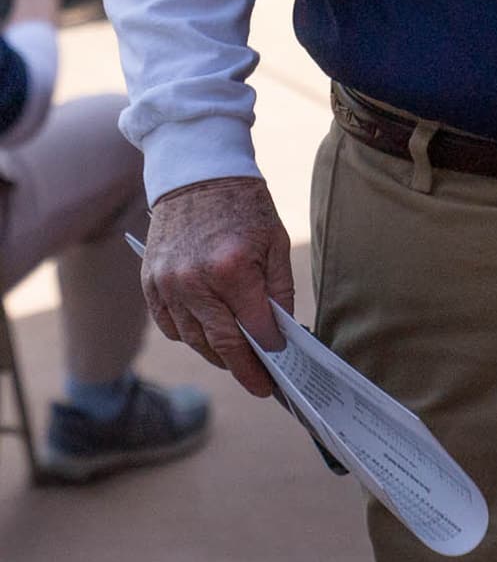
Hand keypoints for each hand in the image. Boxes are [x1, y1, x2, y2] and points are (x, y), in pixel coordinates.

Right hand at [140, 177, 292, 397]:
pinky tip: (208, 338)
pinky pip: (170, 325)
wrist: (197, 175)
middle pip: (221, 342)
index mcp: (231, 269)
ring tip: (239, 363)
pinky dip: (190, 337)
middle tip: (260, 386)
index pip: (253, 328)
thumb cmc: (245, 207)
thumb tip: (283, 333)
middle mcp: (193, 282)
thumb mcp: (275, 242)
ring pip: (193, 339)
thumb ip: (278, 290)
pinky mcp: (149, 283)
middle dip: (243, 368)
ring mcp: (166, 285)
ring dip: (217, 355)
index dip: (268, 354)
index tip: (279, 373)